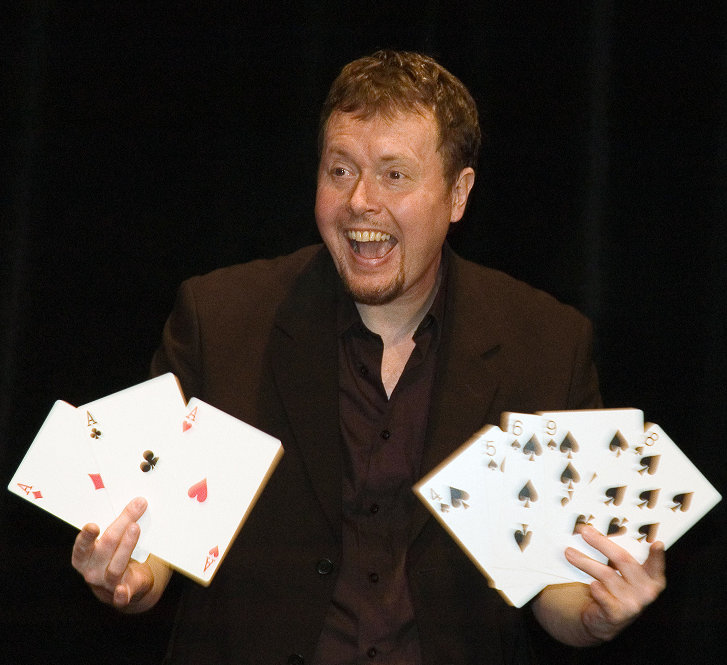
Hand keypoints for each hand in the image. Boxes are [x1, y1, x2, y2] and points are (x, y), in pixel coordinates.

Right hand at [71, 497, 153, 609]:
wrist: (122, 588)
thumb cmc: (113, 557)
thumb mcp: (109, 543)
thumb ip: (120, 525)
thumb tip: (140, 502)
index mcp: (84, 558)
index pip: (82, 547)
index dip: (86, 537)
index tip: (93, 526)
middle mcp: (92, 572)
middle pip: (106, 547)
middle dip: (121, 526)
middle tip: (135, 507)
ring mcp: (107, 584)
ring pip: (116, 566)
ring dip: (126, 546)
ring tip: (136, 528)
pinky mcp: (123, 593)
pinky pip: (122, 595)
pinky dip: (121, 594)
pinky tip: (122, 590)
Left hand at [565, 524, 665, 641]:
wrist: (606, 619)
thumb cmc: (617, 589)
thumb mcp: (624, 573)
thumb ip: (619, 556)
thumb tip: (594, 531)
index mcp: (652, 578)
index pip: (655, 564)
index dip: (657, 555)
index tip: (656, 544)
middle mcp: (646, 591)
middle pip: (623, 560)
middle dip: (601, 543)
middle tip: (585, 532)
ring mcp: (632, 604)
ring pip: (606, 574)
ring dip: (585, 561)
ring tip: (569, 552)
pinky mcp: (617, 614)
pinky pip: (604, 597)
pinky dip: (597, 589)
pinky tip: (592, 584)